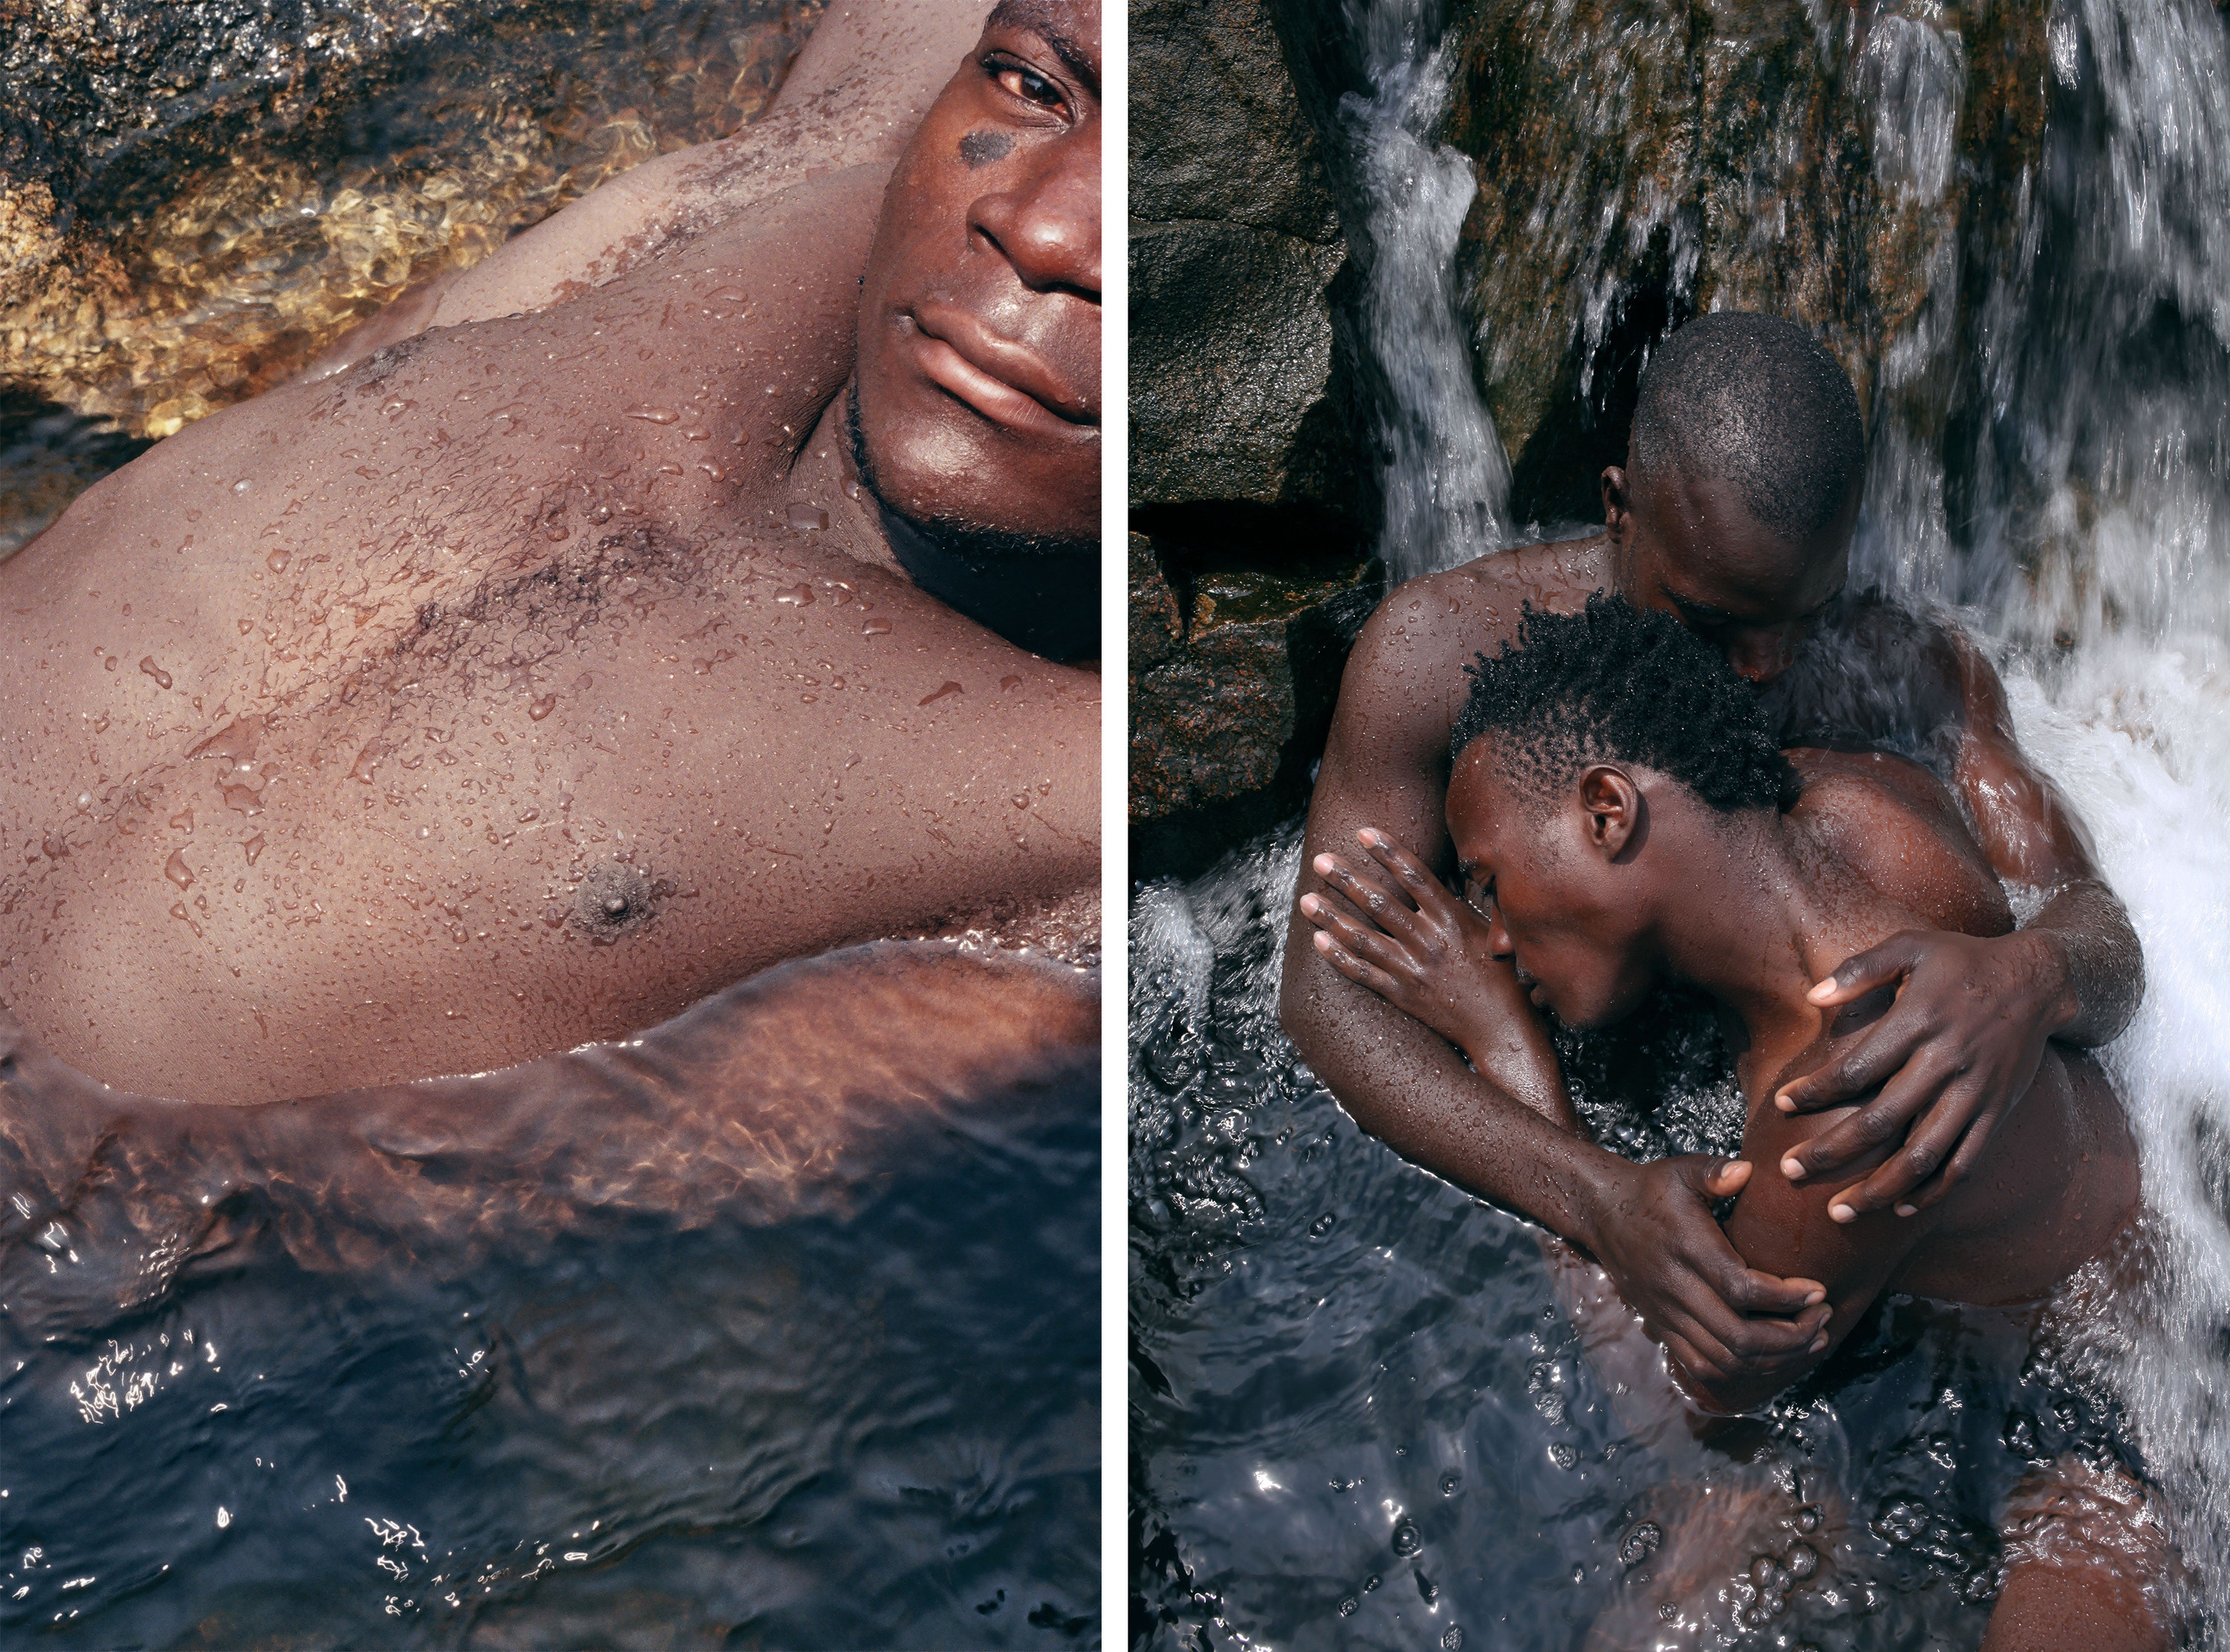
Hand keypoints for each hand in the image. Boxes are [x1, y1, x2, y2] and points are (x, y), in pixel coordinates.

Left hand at [1298, 828, 1518, 1059]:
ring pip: (1363, 938)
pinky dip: (1338, 957)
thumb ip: (1460, 901)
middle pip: (1380, 903)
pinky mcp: (1402, 995)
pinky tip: (1317, 940)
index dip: (1387, 852)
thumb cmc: (1499, 975)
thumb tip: (1440, 869)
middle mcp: (1429, 941)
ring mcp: (1412, 969)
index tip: (1363, 832)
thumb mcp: (1490, 930)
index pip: (1415, 876)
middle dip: (1346, 879)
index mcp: (1452, 919)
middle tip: (1320, 860)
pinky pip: (1363, 973)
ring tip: (1306, 899)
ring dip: (1331, 917)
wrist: (1500, 1027)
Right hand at [1583, 1156, 1831, 1403]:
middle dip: (1792, 1336)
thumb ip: (1715, 1171)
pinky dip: (1743, 1370)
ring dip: (1774, 1358)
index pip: (1742, 1289)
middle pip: (1739, 1337)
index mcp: (1688, 1250)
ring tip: (1809, 1339)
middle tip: (1822, 1319)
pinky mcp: (1663, 1328)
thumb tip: (1748, 1171)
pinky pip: (1704, 1366)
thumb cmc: (1652, 1190)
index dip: (1786, 1298)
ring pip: (1725, 1359)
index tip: (1818, 1291)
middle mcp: (1676, 1289)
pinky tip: (1771, 1355)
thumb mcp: (1681, 1170)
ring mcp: (1668, 1315)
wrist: (1603, 1215)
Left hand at [1774, 927, 2074, 1218]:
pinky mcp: (1997, 1112)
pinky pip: (1965, 1162)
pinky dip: (1934, 1191)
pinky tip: (1902, 1207)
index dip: (1816, 1092)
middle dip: (1831, 1152)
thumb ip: (1860, 969)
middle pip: (1881, 1121)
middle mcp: (1946, 1063)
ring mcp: (1975, 1093)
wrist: (2038, 980)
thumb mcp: (1911, 946)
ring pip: (1923, 1156)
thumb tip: (1811, 996)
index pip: (1856, 1069)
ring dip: (1879, 1189)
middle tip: (1790, 1172)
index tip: (1782, 1106)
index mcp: (1918, 1023)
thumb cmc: (1962, 960)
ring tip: (1839, 1211)